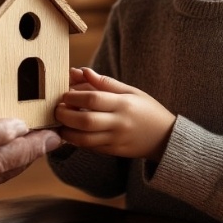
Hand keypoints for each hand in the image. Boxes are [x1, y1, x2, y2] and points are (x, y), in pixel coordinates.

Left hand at [55, 67, 174, 161]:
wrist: (166, 139)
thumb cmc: (147, 110)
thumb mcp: (131, 91)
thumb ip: (106, 83)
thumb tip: (83, 71)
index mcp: (123, 104)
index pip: (93, 99)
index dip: (74, 96)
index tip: (64, 94)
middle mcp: (119, 123)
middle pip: (85, 121)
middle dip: (66, 115)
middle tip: (56, 109)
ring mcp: (116, 140)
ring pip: (85, 139)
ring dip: (67, 132)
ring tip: (59, 124)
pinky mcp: (114, 152)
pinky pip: (91, 148)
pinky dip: (77, 141)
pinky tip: (70, 133)